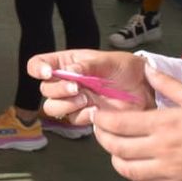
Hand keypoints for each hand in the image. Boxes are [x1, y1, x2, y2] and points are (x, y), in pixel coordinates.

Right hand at [29, 49, 153, 124]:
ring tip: (85, 99)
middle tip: (76, 87)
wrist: (143, 88)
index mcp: (67, 63)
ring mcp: (73, 99)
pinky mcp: (83, 115)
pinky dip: (82, 115)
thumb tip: (70, 71)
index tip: (48, 73)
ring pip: (53, 107)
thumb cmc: (125, 68)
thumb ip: (88, 65)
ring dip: (66, 104)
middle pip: (45, 89)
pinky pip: (72, 119)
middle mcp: (65, 81)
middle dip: (58, 89)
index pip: (39, 63)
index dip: (37, 68)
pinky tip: (95, 109)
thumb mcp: (107, 61)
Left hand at [90, 68, 181, 180]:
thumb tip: (148, 69)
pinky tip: (136, 167)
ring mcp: (168, 170)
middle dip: (102, 138)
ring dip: (115, 160)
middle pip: (117, 148)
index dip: (102, 119)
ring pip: (127, 170)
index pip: (120, 123)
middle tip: (101, 130)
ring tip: (116, 149)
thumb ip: (168, 84)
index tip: (97, 114)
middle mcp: (162, 149)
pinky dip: (135, 178)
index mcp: (165, 124)